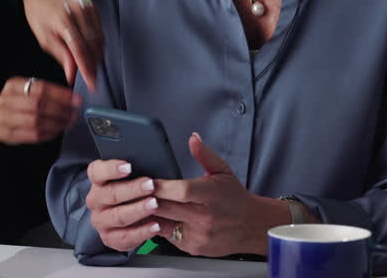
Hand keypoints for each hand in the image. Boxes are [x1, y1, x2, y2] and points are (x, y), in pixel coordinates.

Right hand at [0, 76, 80, 145]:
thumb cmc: (13, 102)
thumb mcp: (23, 89)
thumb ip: (43, 91)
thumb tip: (70, 97)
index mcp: (13, 85)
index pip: (41, 88)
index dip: (61, 95)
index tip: (76, 100)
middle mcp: (8, 101)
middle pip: (39, 105)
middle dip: (61, 110)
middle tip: (74, 112)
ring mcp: (7, 119)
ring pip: (37, 121)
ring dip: (57, 123)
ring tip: (69, 122)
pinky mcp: (11, 135)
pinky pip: (34, 135)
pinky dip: (49, 133)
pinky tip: (58, 130)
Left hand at [21, 0, 104, 91]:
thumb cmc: (38, 11)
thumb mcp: (43, 36)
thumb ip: (60, 54)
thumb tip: (72, 74)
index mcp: (63, 19)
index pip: (80, 49)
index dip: (87, 69)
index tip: (92, 84)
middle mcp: (79, 11)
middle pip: (93, 45)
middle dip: (94, 66)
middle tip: (92, 80)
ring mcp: (89, 7)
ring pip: (100, 39)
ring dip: (98, 57)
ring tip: (92, 69)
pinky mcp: (94, 6)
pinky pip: (100, 30)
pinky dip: (99, 44)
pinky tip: (93, 53)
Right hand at [85, 159, 166, 251]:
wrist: (132, 219)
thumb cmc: (133, 192)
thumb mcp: (133, 178)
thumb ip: (138, 170)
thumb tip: (154, 161)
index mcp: (98, 181)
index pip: (96, 172)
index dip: (111, 169)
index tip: (128, 166)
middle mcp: (96, 200)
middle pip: (110, 193)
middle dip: (132, 189)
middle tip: (150, 185)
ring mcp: (101, 220)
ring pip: (117, 216)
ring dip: (137, 210)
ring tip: (155, 204)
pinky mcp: (109, 238)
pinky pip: (124, 237)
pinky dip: (141, 232)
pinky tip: (155, 226)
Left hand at [151, 133, 290, 256]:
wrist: (251, 226)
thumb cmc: (235, 198)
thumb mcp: (222, 171)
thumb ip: (204, 155)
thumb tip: (193, 138)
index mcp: (210, 195)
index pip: (180, 190)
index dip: (160, 186)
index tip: (147, 180)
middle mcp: (204, 217)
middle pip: (166, 207)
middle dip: (147, 199)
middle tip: (135, 191)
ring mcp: (197, 234)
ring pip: (162, 224)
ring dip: (149, 214)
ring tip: (138, 204)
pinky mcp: (192, 247)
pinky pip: (167, 236)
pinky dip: (158, 226)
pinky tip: (153, 217)